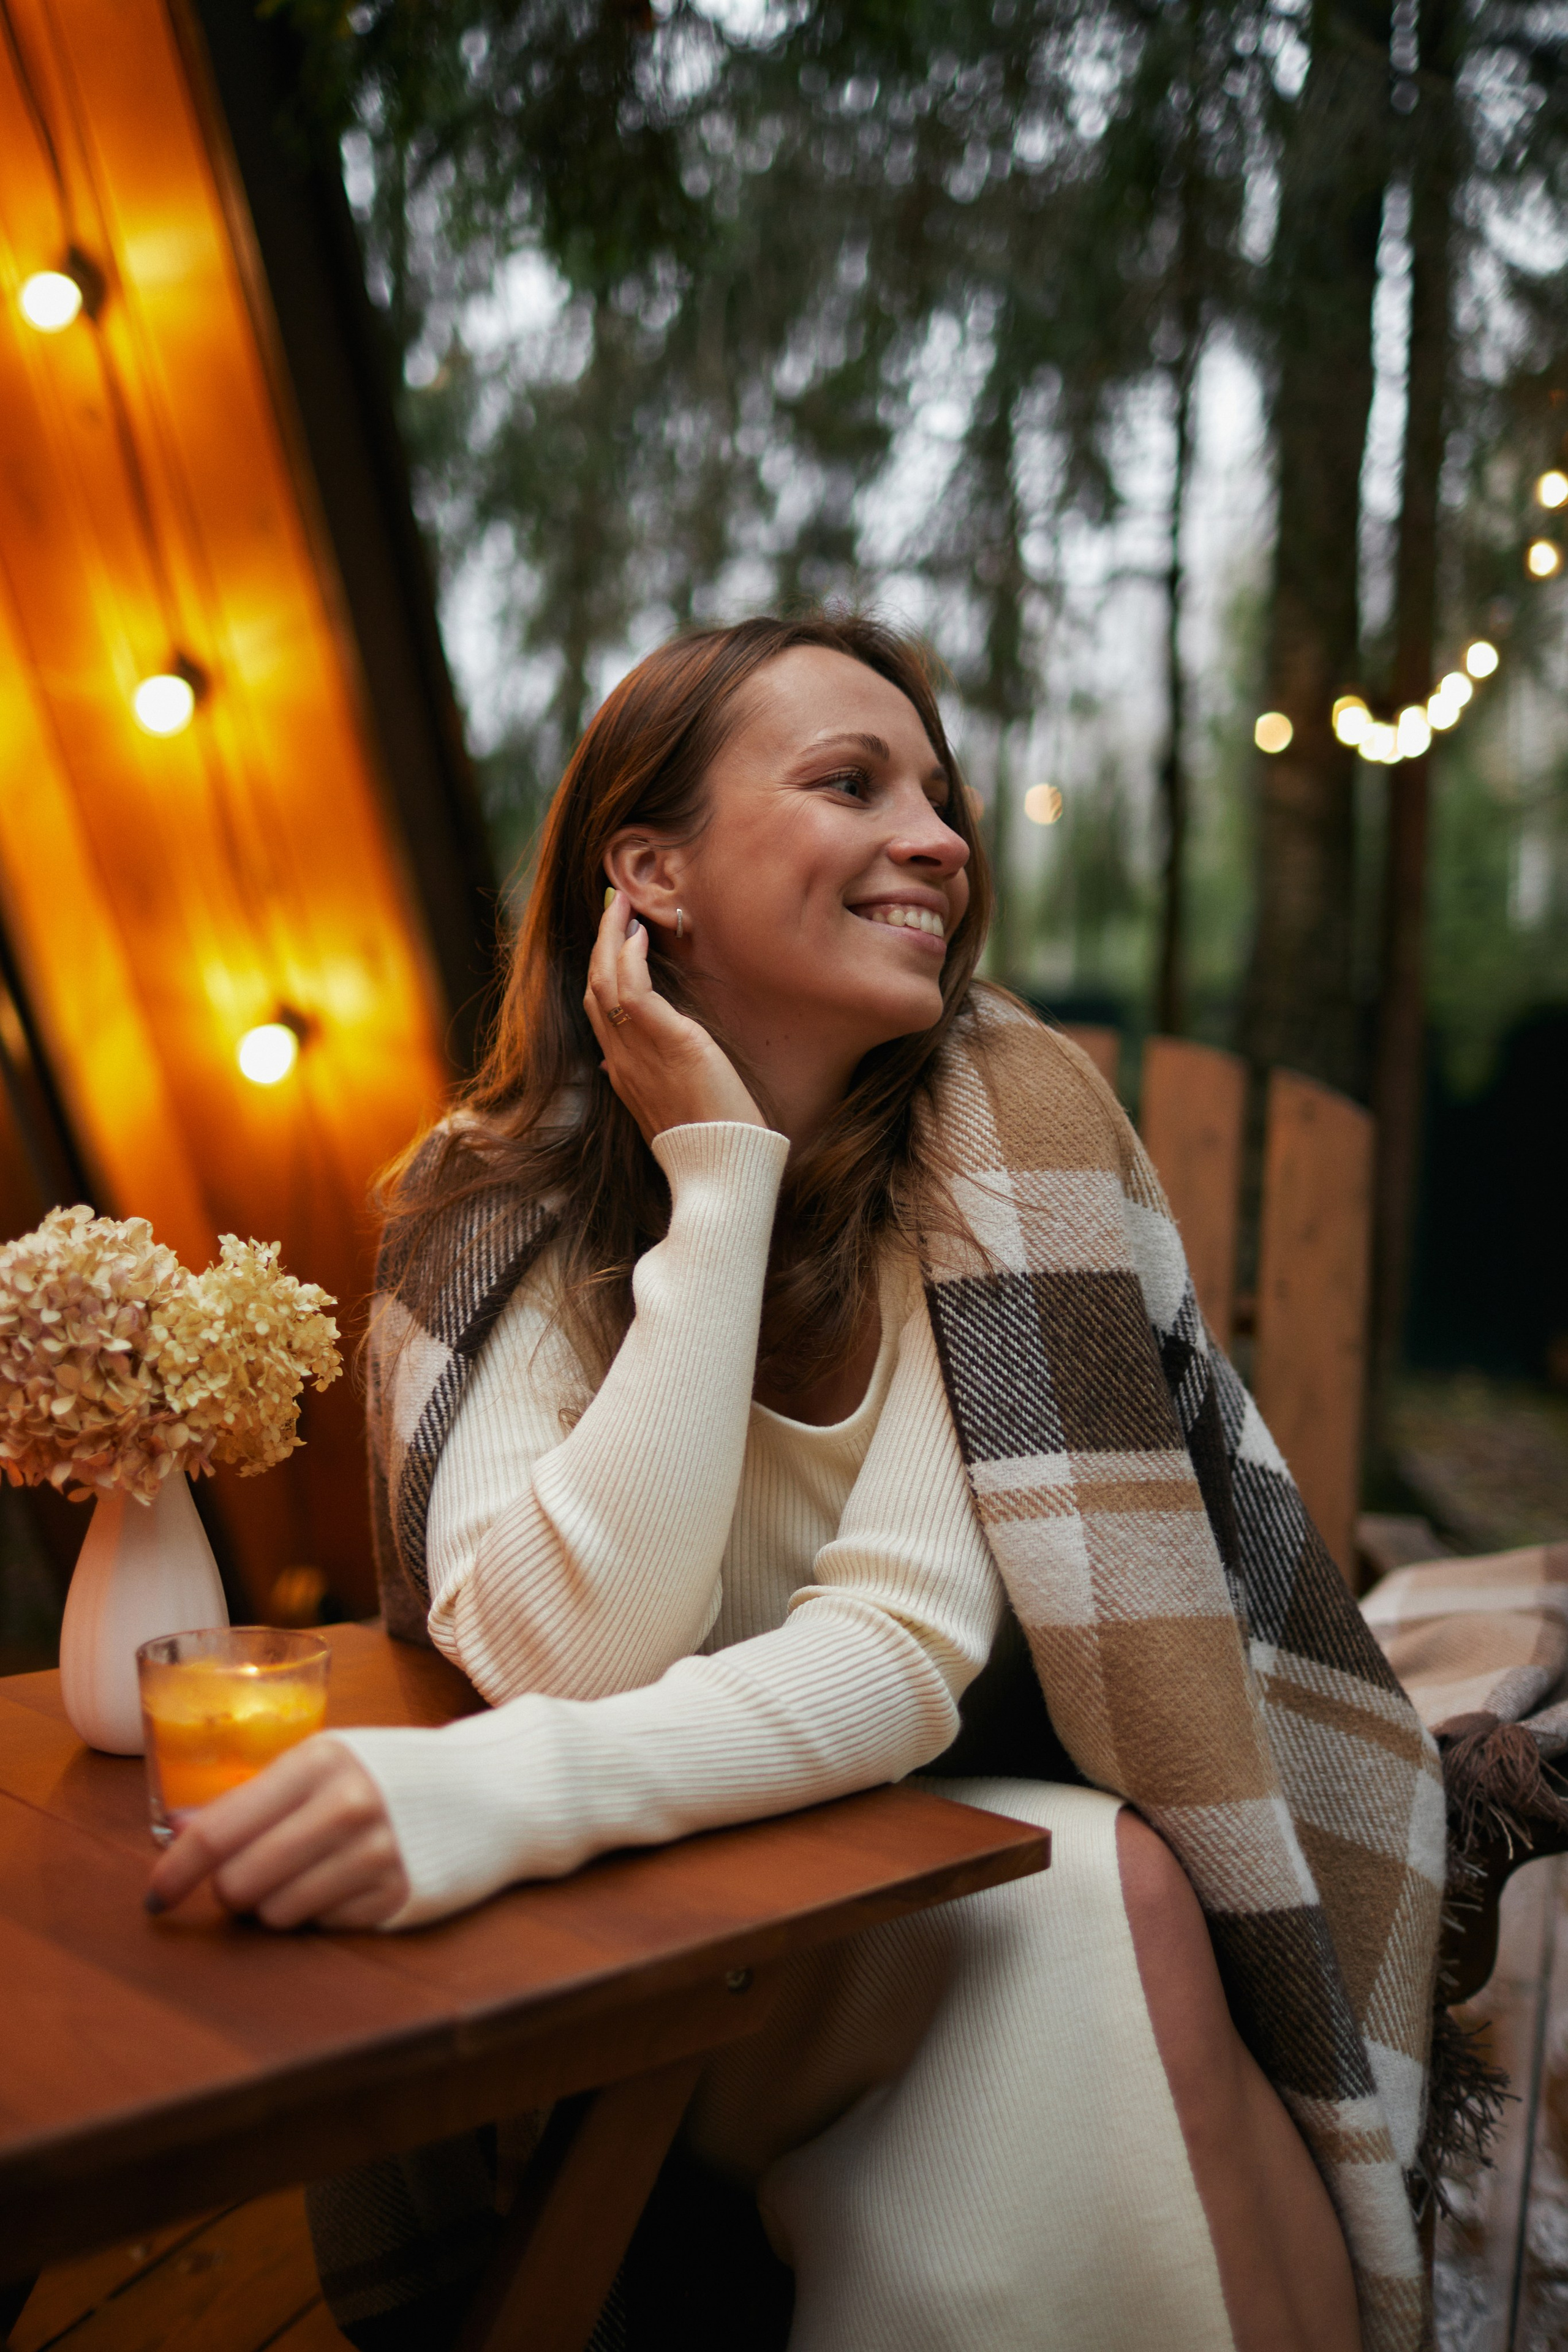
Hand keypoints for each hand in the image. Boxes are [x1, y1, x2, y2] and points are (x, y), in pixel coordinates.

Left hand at [144, 1736, 408, 1929]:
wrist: (488, 1790)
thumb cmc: (392, 1774)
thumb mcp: (323, 1763)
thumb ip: (250, 1797)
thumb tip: (175, 1829)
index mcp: (318, 1761)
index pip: (220, 1831)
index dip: (176, 1871)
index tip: (153, 1898)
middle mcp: (347, 1805)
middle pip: (239, 1883)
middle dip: (233, 1888)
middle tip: (253, 1872)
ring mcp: (376, 1854)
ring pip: (275, 1914)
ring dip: (276, 1904)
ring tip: (309, 1871)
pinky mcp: (397, 1897)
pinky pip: (321, 1927)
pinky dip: (321, 1911)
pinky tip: (348, 1881)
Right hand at [584, 890, 764, 1144]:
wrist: (723, 1171)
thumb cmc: (711, 1143)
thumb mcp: (672, 1108)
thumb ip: (647, 1081)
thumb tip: (619, 1061)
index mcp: (622, 1073)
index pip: (598, 1010)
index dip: (601, 968)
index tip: (615, 936)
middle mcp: (620, 1060)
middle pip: (593, 987)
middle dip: (599, 942)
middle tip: (613, 904)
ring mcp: (639, 1052)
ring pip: (605, 981)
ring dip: (610, 937)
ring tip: (620, 904)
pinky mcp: (670, 1044)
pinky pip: (634, 991)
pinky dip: (631, 958)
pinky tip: (639, 936)